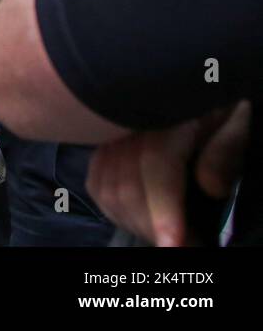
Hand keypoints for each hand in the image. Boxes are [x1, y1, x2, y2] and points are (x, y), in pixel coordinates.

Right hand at [86, 101, 249, 245]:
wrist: (184, 85)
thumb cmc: (213, 107)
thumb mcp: (233, 120)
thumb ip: (224, 149)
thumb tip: (209, 187)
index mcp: (164, 113)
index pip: (155, 164)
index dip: (163, 208)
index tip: (173, 243)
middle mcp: (126, 123)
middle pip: (128, 186)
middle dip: (153, 226)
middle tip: (184, 245)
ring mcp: (108, 136)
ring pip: (109, 190)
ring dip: (137, 222)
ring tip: (166, 233)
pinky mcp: (98, 148)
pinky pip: (97, 186)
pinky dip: (116, 209)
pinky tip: (140, 217)